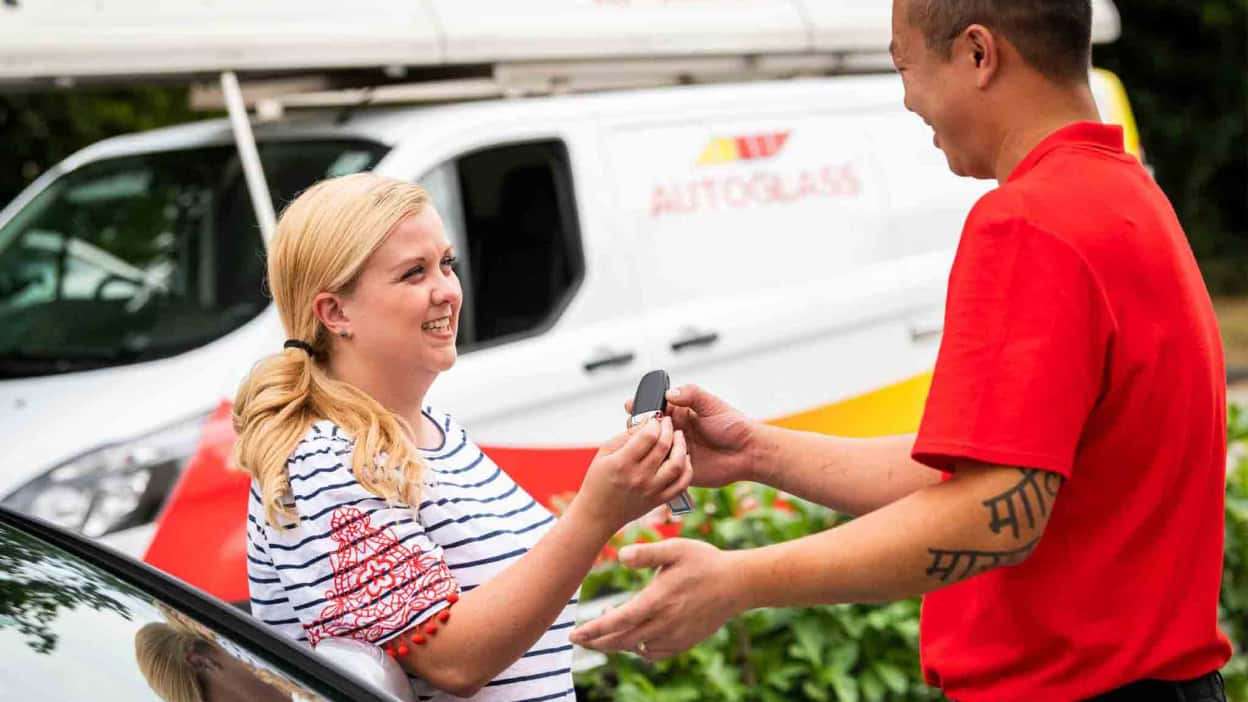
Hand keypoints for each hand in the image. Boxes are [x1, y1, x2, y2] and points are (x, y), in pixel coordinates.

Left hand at [570, 539, 743, 659]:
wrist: (738, 583)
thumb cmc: (704, 561)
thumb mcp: (675, 548)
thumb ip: (646, 552)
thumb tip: (620, 556)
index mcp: (657, 601)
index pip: (617, 622)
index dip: (593, 631)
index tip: (574, 635)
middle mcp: (664, 623)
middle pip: (622, 641)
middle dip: (597, 642)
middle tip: (579, 639)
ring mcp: (675, 636)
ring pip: (637, 649)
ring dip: (618, 644)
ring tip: (606, 631)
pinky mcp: (685, 642)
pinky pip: (655, 653)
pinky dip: (640, 649)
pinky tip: (635, 638)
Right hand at [573, 417, 693, 532]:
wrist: (598, 514)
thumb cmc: (598, 480)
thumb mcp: (604, 453)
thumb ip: (626, 436)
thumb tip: (647, 421)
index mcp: (622, 463)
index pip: (648, 436)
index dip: (654, 422)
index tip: (654, 418)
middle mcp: (638, 477)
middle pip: (663, 446)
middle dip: (668, 428)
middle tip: (667, 421)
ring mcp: (651, 490)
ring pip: (677, 464)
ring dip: (681, 446)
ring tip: (678, 436)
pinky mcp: (659, 500)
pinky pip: (681, 484)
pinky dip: (687, 469)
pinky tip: (684, 458)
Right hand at [627, 384, 757, 487]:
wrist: (748, 452)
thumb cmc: (732, 425)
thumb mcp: (712, 404)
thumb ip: (691, 394)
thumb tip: (668, 393)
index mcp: (679, 413)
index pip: (654, 409)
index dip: (641, 407)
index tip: (631, 405)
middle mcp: (673, 432)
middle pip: (647, 430)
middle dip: (638, 429)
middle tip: (636, 427)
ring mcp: (675, 451)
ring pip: (651, 451)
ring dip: (646, 449)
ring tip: (646, 446)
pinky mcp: (679, 470)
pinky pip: (662, 470)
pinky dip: (656, 467)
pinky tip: (654, 463)